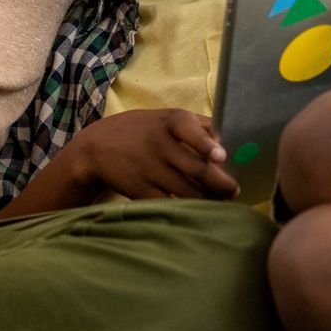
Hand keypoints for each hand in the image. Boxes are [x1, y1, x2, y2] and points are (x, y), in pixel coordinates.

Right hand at [67, 108, 238, 200]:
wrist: (96, 148)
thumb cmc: (143, 131)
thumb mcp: (166, 118)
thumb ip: (199, 126)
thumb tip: (232, 139)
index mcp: (170, 122)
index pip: (189, 130)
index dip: (205, 144)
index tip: (221, 157)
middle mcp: (159, 145)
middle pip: (195, 168)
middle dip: (220, 182)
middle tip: (235, 190)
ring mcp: (149, 170)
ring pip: (186, 190)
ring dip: (209, 199)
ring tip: (224, 202)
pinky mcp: (140, 191)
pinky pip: (168, 204)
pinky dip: (186, 209)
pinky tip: (200, 211)